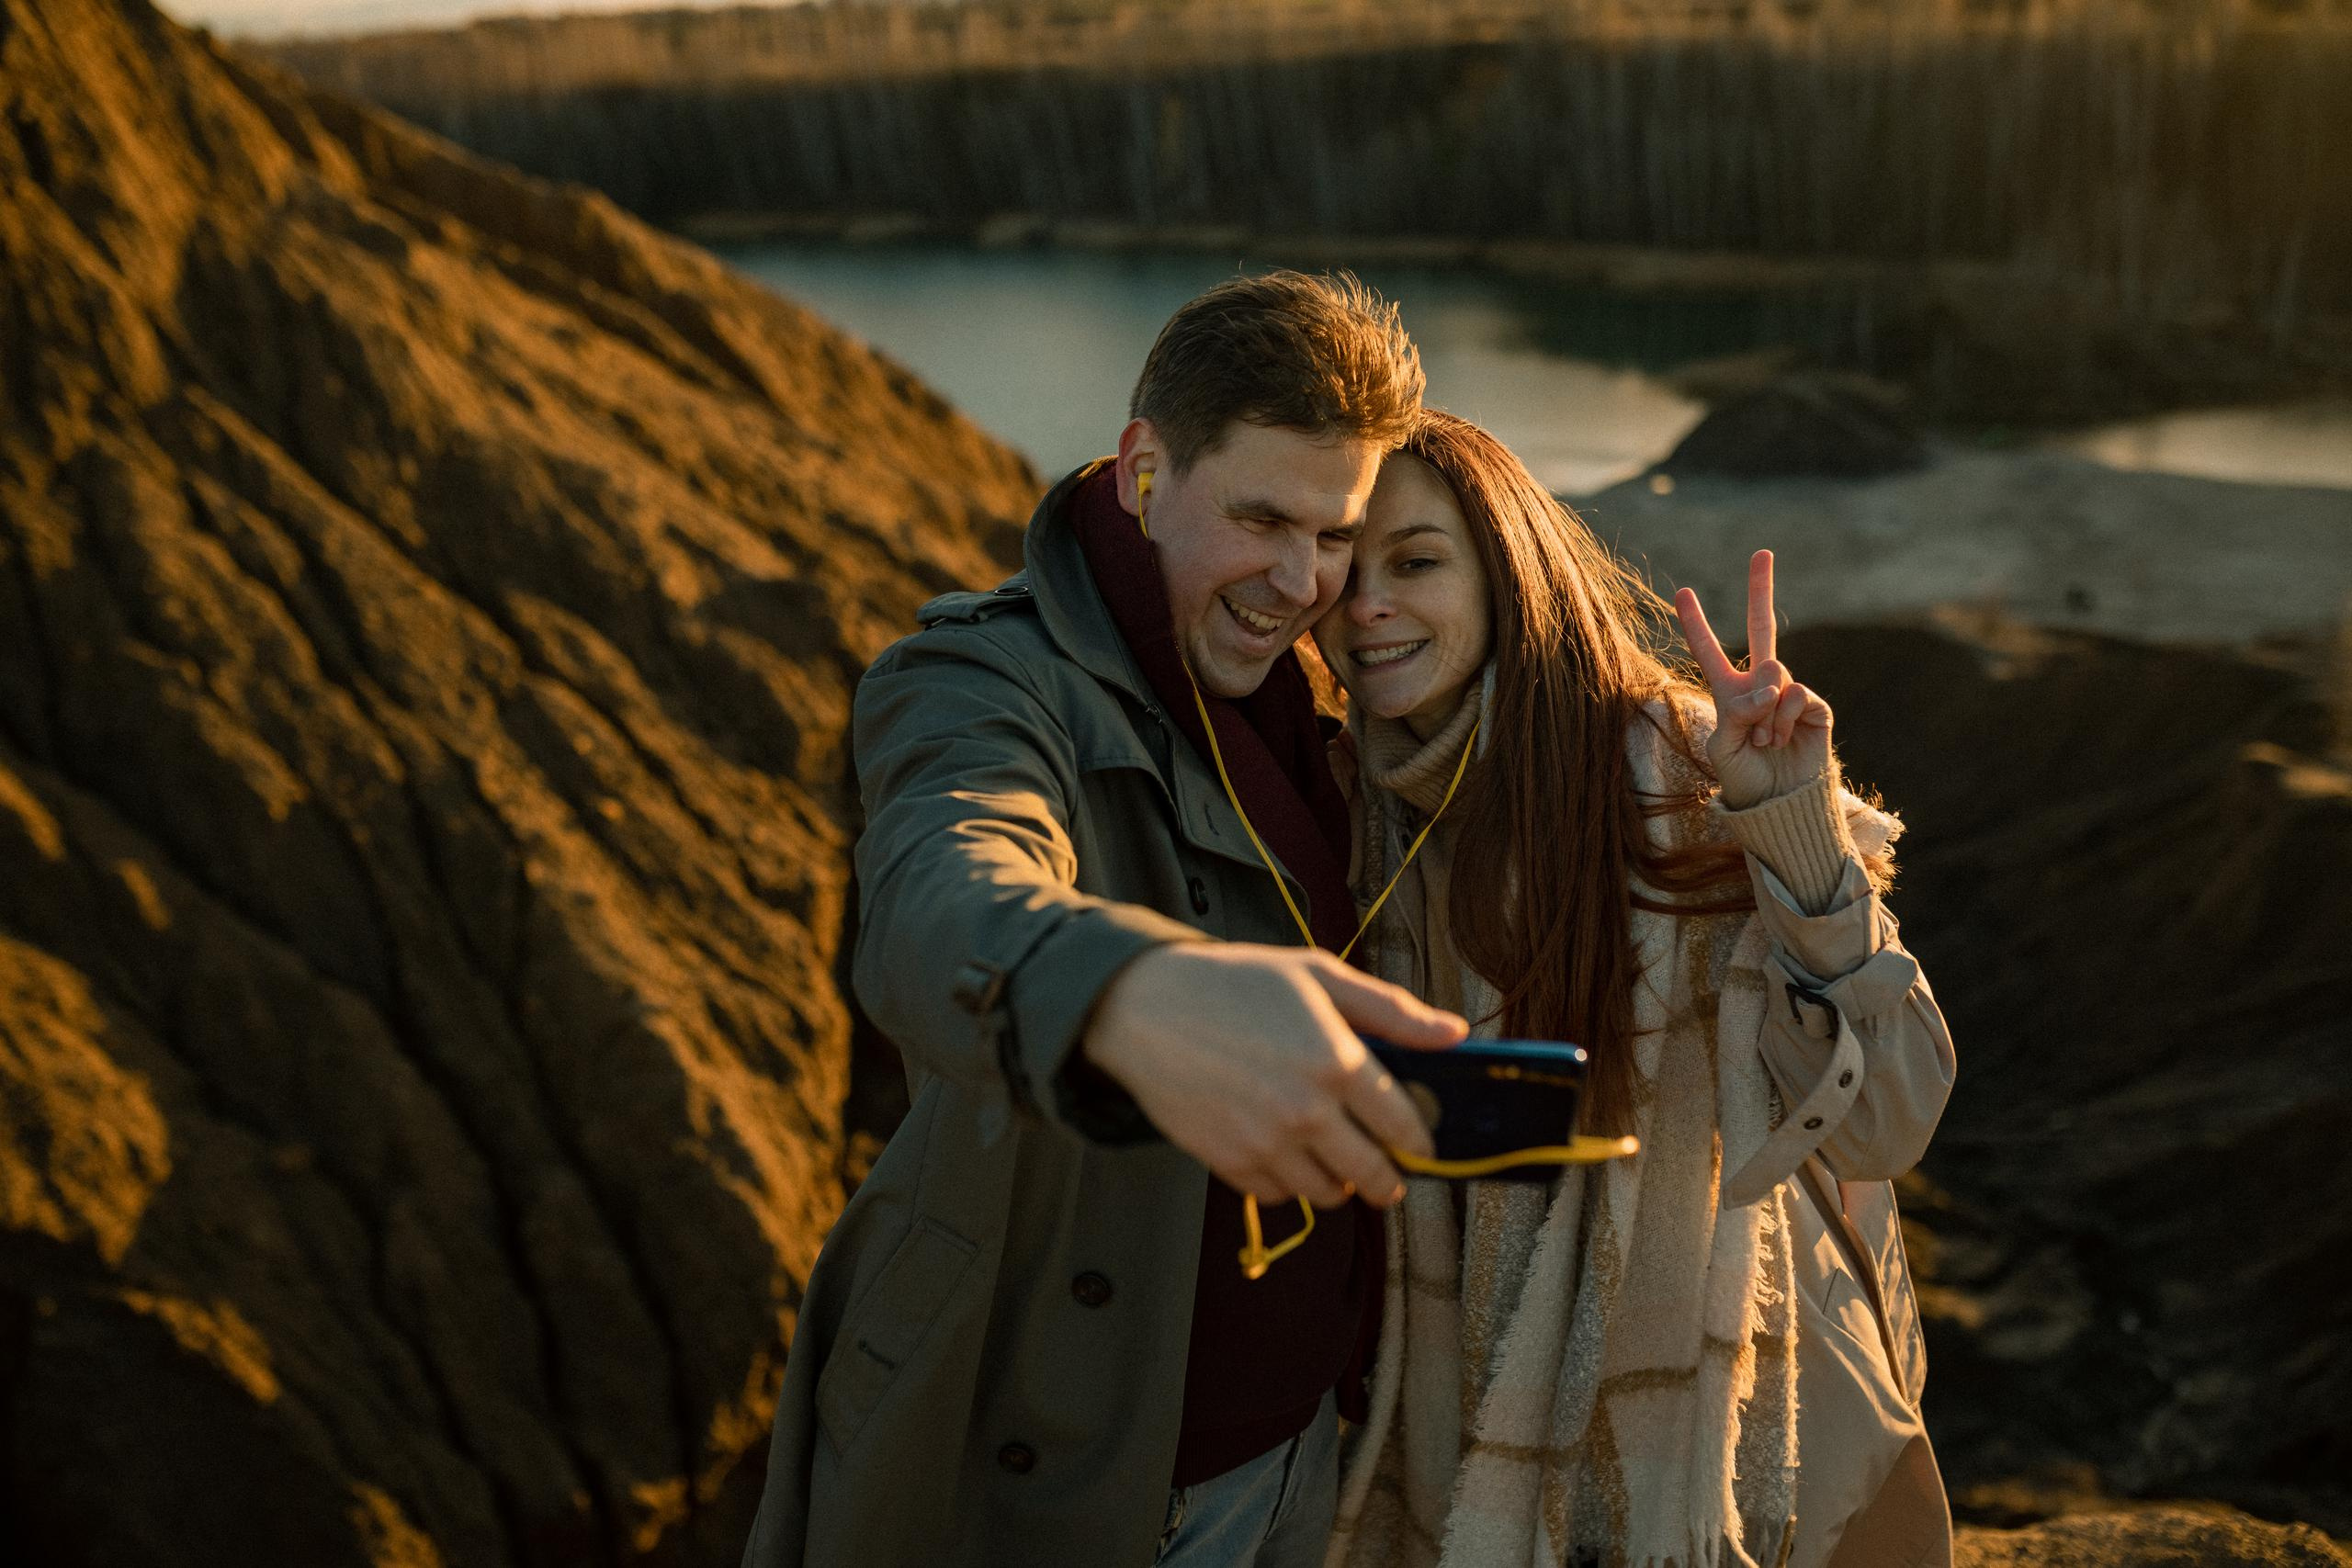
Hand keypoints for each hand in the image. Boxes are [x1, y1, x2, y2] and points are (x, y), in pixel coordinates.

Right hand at [1082, 944, 1465, 1207]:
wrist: (1145, 1006)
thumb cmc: (1236, 982)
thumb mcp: (1318, 976)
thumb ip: (1392, 1010)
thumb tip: (1457, 1034)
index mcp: (1337, 1061)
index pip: (1403, 1125)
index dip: (1419, 1142)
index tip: (1419, 1147)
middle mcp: (1306, 1111)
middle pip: (1372, 1175)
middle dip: (1387, 1181)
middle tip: (1387, 1176)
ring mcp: (1266, 1143)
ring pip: (1326, 1194)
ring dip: (1338, 1183)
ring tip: (1331, 1160)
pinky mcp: (1229, 1162)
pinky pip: (1277, 1196)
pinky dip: (1288, 1183)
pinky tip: (1283, 1153)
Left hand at [1673, 550, 1833, 807]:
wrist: (1782, 805)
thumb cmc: (1746, 780)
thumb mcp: (1724, 749)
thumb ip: (1737, 713)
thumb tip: (1768, 685)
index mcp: (1729, 694)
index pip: (1710, 652)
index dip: (1696, 623)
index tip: (1681, 591)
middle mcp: (1760, 686)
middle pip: (1762, 629)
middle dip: (1761, 589)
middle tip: (1763, 552)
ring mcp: (1788, 693)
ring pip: (1773, 674)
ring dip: (1765, 714)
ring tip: (1765, 741)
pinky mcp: (1814, 706)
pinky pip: (1796, 693)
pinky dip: (1784, 718)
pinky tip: (1783, 738)